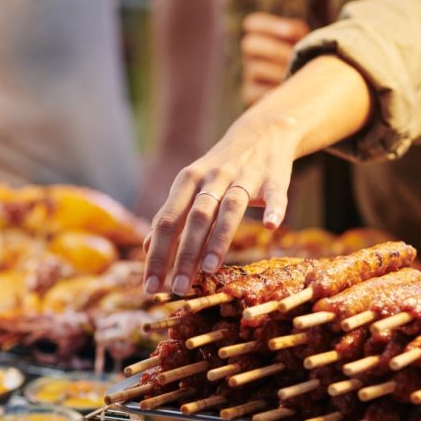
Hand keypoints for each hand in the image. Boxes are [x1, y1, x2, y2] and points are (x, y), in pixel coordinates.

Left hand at [143, 108, 300, 294]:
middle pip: (195, 218)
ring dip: (219, 238)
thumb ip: (171, 215)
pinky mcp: (273, 178)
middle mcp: (212, 177)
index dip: (157, 254)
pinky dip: (274, 209)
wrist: (262, 132)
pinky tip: (271, 227)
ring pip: (229, 208)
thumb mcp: (191, 186)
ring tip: (209, 269)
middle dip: (185, 254)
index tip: (150, 287)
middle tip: (178, 288)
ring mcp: (244, 177)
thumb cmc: (221, 169)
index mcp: (187, 181)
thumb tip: (146, 247)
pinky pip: (274, 196)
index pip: (167, 221)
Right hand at [241, 12, 308, 104]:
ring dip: (277, 71)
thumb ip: (300, 37)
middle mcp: (251, 54)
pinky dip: (272, 90)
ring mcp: (249, 74)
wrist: (302, 91)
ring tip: (296, 75)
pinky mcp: (249, 93)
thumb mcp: (302, 44)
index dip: (269, 25)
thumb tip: (306, 44)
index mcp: (260, 35)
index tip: (290, 32)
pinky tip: (287, 89)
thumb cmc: (305, 60)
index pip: (252, 23)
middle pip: (249, 44)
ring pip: (255, 68)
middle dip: (275, 50)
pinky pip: (255, 90)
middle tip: (293, 58)